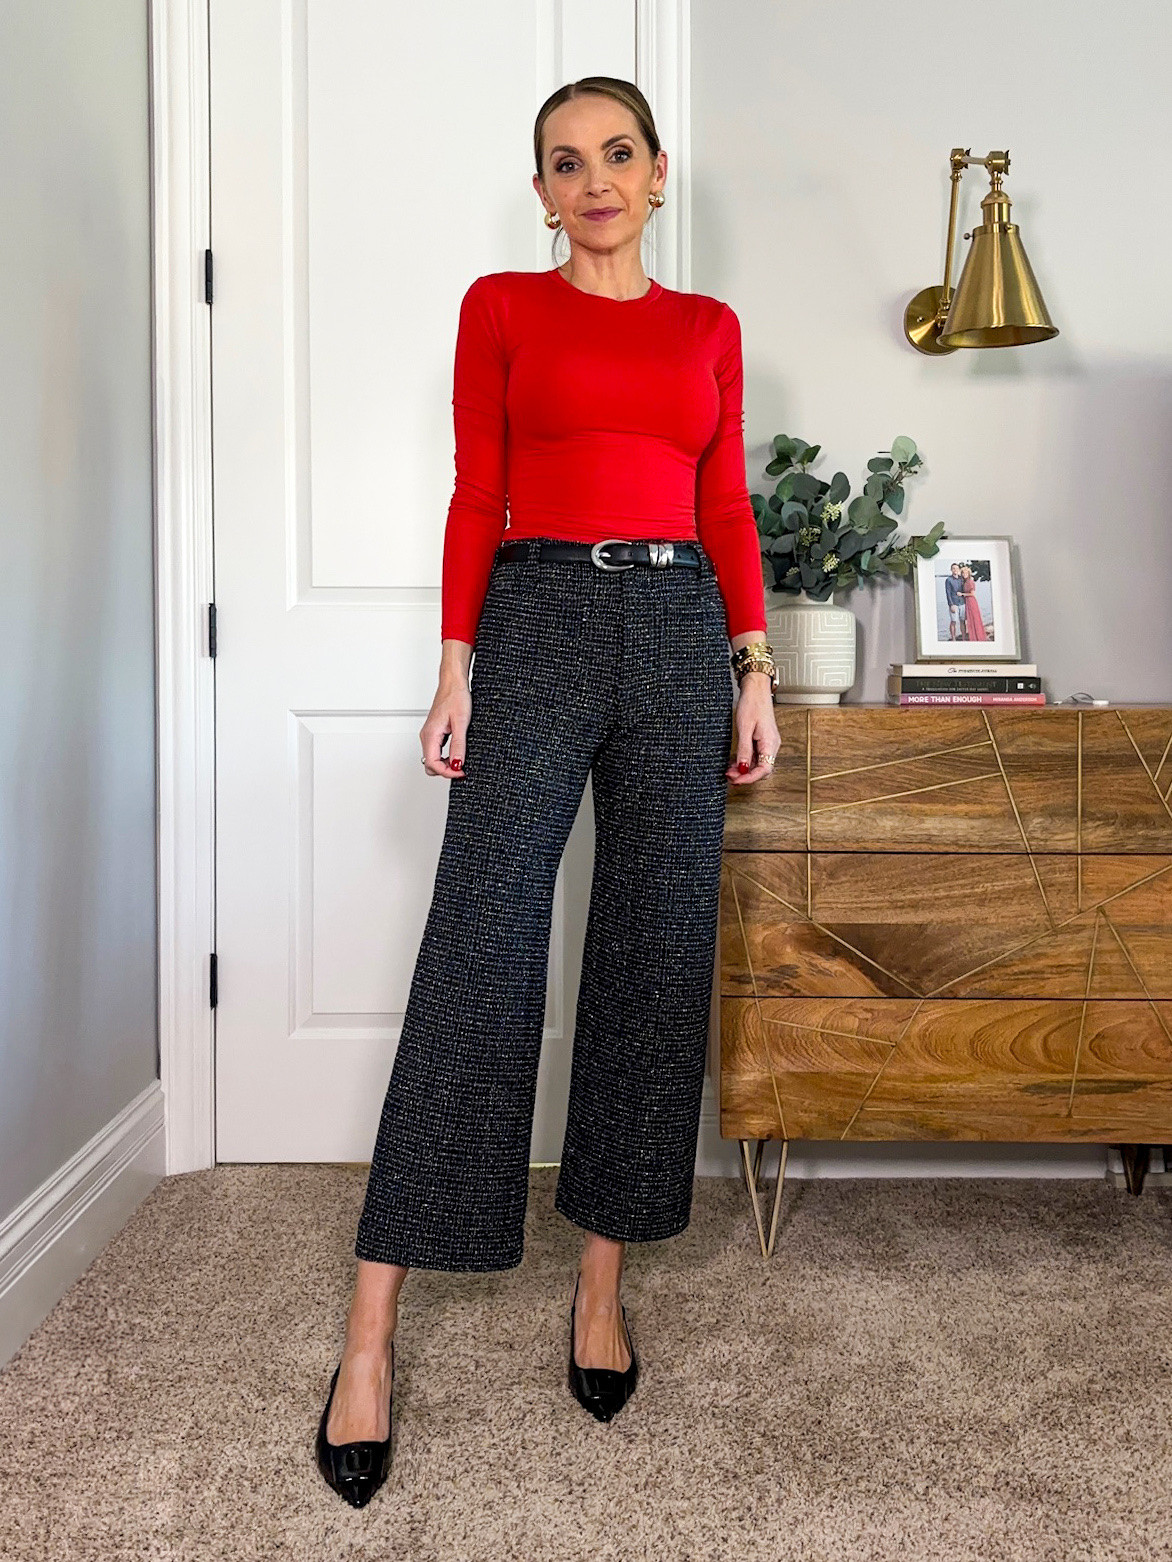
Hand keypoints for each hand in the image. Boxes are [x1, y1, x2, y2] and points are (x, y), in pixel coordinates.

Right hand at [421, 640, 473, 777]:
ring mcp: (429, 735)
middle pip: (430, 765)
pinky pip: (436, 751)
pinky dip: (445, 757)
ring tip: (461, 761)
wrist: (453, 683)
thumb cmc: (456, 697)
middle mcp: (426, 736)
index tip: (462, 772)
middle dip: (445, 771)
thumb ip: (458, 745)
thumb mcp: (461, 723)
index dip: (447, 772)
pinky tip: (457, 753)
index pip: (432, 764)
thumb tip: (458, 764)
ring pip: (433, 759)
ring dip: (446, 764)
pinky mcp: (434, 732)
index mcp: (430, 735)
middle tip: (462, 768)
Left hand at [725, 671, 780, 784]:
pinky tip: (734, 763)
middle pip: (761, 769)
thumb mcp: (744, 728)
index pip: (764, 770)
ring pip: (757, 764)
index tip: (736, 781)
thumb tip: (743, 769)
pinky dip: (745, 762)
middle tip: (729, 777)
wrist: (756, 689)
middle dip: (745, 776)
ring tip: (729, 771)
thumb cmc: (752, 703)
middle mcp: (772, 745)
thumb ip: (744, 750)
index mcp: (770, 743)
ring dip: (744, 770)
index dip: (750, 778)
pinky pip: (755, 756)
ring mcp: (768, 743)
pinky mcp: (762, 740)